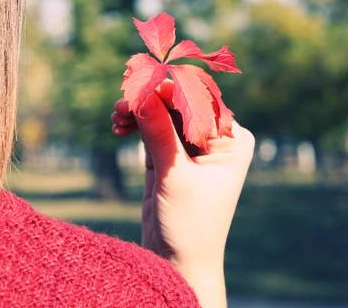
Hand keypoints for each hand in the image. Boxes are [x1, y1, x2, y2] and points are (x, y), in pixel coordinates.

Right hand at [112, 80, 253, 306]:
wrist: (180, 262)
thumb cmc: (190, 225)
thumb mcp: (174, 176)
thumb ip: (158, 133)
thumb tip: (142, 94)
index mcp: (232, 139)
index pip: (199, 102)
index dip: (167, 90)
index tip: (138, 85)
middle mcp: (216, 139)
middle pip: (179, 104)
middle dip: (149, 101)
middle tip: (121, 103)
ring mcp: (193, 146)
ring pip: (163, 114)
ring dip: (139, 112)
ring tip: (116, 117)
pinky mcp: (171, 155)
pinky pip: (153, 129)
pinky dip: (136, 124)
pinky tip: (119, 126)